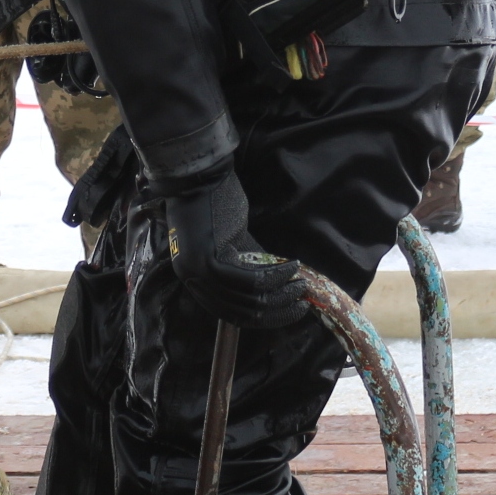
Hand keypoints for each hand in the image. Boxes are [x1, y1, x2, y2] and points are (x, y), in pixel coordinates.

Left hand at [150, 169, 305, 329]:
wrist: (199, 177)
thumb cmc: (215, 205)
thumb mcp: (234, 245)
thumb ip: (250, 268)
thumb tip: (281, 288)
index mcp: (196, 282)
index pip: (233, 314)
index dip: (265, 317)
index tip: (290, 310)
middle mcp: (193, 282)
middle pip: (242, 312)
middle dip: (278, 310)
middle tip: (302, 301)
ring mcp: (198, 273)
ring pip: (249, 298)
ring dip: (281, 294)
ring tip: (300, 284)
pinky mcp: (208, 260)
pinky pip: (250, 280)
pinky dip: (275, 276)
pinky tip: (292, 267)